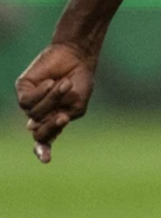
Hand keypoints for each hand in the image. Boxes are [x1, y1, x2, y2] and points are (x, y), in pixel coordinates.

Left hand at [16, 41, 98, 162]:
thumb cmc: (80, 80)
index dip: (43, 150)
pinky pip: (27, 100)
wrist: (77, 56)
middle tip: (63, 117)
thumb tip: (34, 125)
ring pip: (34, 114)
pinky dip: (42, 92)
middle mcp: (39, 114)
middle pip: (37, 132)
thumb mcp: (77, 104)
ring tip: (65, 85)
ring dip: (52, 100)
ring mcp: (30, 102)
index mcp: (54, 120)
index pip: (44, 140)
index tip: (46, 160)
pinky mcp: (23, 88)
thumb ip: (62, 117)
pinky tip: (51, 82)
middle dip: (50, 126)